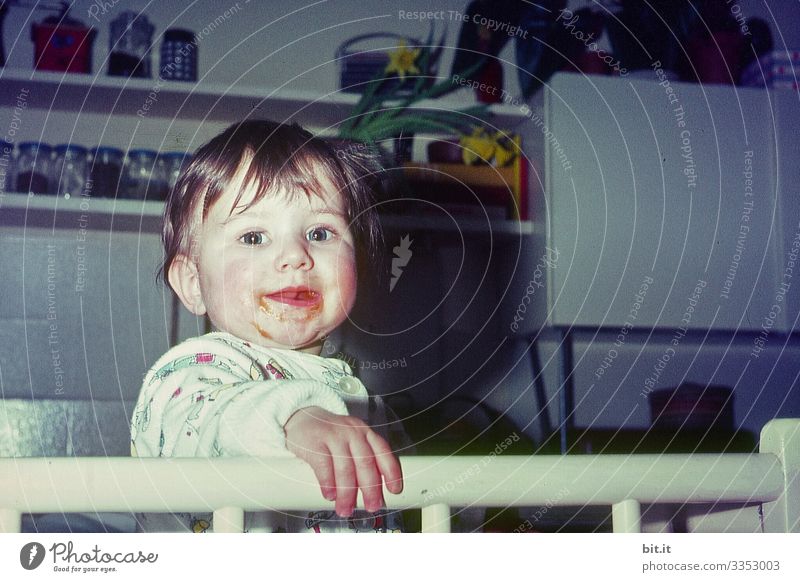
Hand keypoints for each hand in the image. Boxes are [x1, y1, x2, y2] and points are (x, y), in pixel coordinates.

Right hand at [284, 407, 402, 516]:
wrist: (301, 418)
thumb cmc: (329, 436)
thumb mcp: (350, 441)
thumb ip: (361, 460)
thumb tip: (370, 492)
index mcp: (365, 433)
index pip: (383, 451)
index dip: (391, 471)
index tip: (395, 490)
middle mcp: (352, 432)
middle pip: (365, 463)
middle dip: (370, 489)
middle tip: (371, 506)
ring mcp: (333, 436)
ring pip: (345, 467)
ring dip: (347, 493)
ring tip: (345, 508)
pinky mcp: (315, 442)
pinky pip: (324, 465)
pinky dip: (328, 483)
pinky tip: (330, 495)